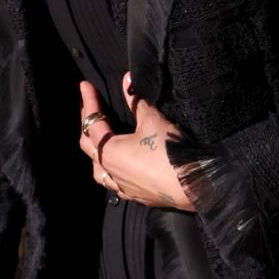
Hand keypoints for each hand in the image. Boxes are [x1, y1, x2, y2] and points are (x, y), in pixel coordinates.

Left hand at [77, 73, 195, 211]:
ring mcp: (123, 187)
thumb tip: (128, 81)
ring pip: (99, 170)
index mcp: (109, 152)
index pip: (92, 122)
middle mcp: (111, 172)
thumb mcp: (153, 120)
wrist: (194, 184)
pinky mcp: (137, 196)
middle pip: (88, 146)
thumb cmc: (169, 152)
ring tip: (98, 141)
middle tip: (89, 108)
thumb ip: (137, 101)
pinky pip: (116, 184)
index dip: (89, 102)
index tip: (84, 86)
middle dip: (87, 124)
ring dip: (96, 153)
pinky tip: (120, 169)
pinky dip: (112, 172)